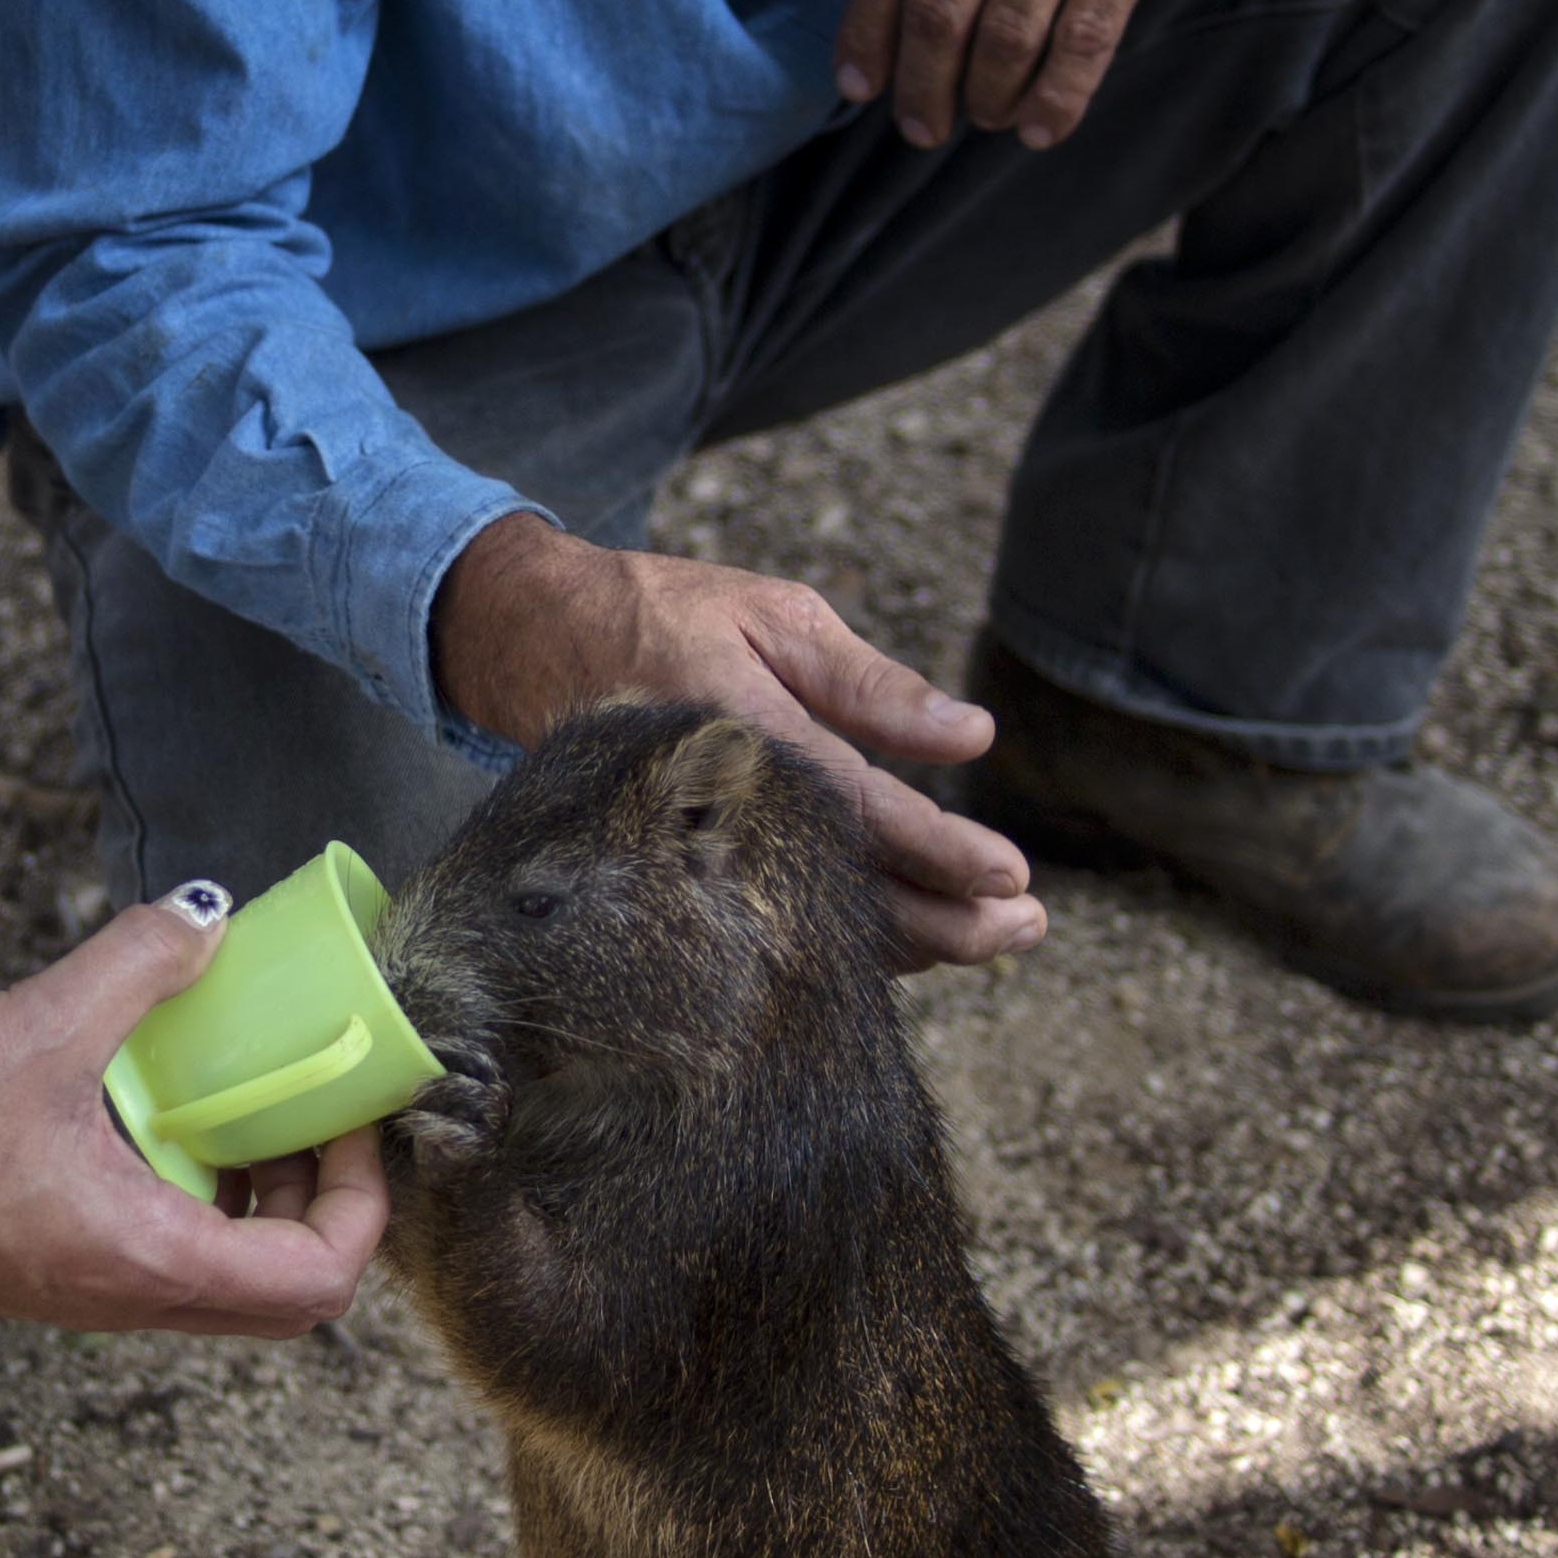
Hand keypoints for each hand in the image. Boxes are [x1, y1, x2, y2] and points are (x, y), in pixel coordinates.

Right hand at [0, 904, 391, 1336]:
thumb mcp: (41, 1026)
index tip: (346, 1118)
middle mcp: (132, 1298)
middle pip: (285, 1295)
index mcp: (150, 1262)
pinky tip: (154, 1111)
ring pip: (224, 1278)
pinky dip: (192, 1194)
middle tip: (307, 1115)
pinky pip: (164, 1255)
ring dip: (256, 1199)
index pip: (317, 1279)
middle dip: (321, 1204)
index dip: (362, 1200)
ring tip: (239, 1103)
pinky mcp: (55, 1272)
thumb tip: (206, 917)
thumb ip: (137, 964)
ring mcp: (93, 1294)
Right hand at [433, 517, 1043, 969]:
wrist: (531, 644)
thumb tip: (972, 735)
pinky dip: (845, 934)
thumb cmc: (666, 615)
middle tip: (1025, 929)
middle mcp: (709, 807)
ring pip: (808, 923)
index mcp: (739, 729)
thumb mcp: (775, 615)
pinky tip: (911, 937)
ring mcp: (682, 854)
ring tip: (994, 940)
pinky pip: (770, 921)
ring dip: (909, 941)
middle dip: (943, 922)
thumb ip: (870, 684)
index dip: (939, 850)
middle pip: (839, 891)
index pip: (857, 809)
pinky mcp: (670, 877)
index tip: (1011, 876)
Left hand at [833, 0, 1281, 151]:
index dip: (866, 32)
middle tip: (921, 126)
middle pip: (938, 11)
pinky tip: (1041, 127)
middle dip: (920, 86)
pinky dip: (1057, 98)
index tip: (858, 83)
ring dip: (986, 99)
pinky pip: (1083, 40)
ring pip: (1005, 37)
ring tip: (984, 119)